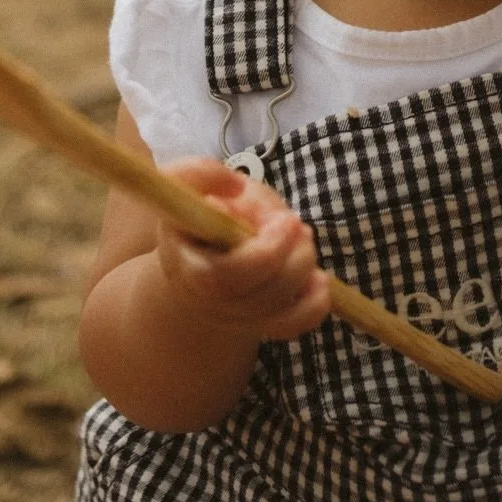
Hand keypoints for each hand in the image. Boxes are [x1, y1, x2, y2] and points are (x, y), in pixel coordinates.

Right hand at [155, 159, 331, 342]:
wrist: (199, 252)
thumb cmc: (201, 211)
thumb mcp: (192, 183)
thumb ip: (203, 175)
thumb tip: (236, 189)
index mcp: (182, 258)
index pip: (221, 274)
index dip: (265, 253)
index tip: (286, 220)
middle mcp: (200, 296)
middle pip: (252, 295)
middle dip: (288, 256)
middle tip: (295, 222)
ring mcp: (226, 314)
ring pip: (272, 308)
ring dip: (302, 272)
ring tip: (304, 240)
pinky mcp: (253, 324)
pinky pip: (288, 327)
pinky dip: (312, 306)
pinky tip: (319, 283)